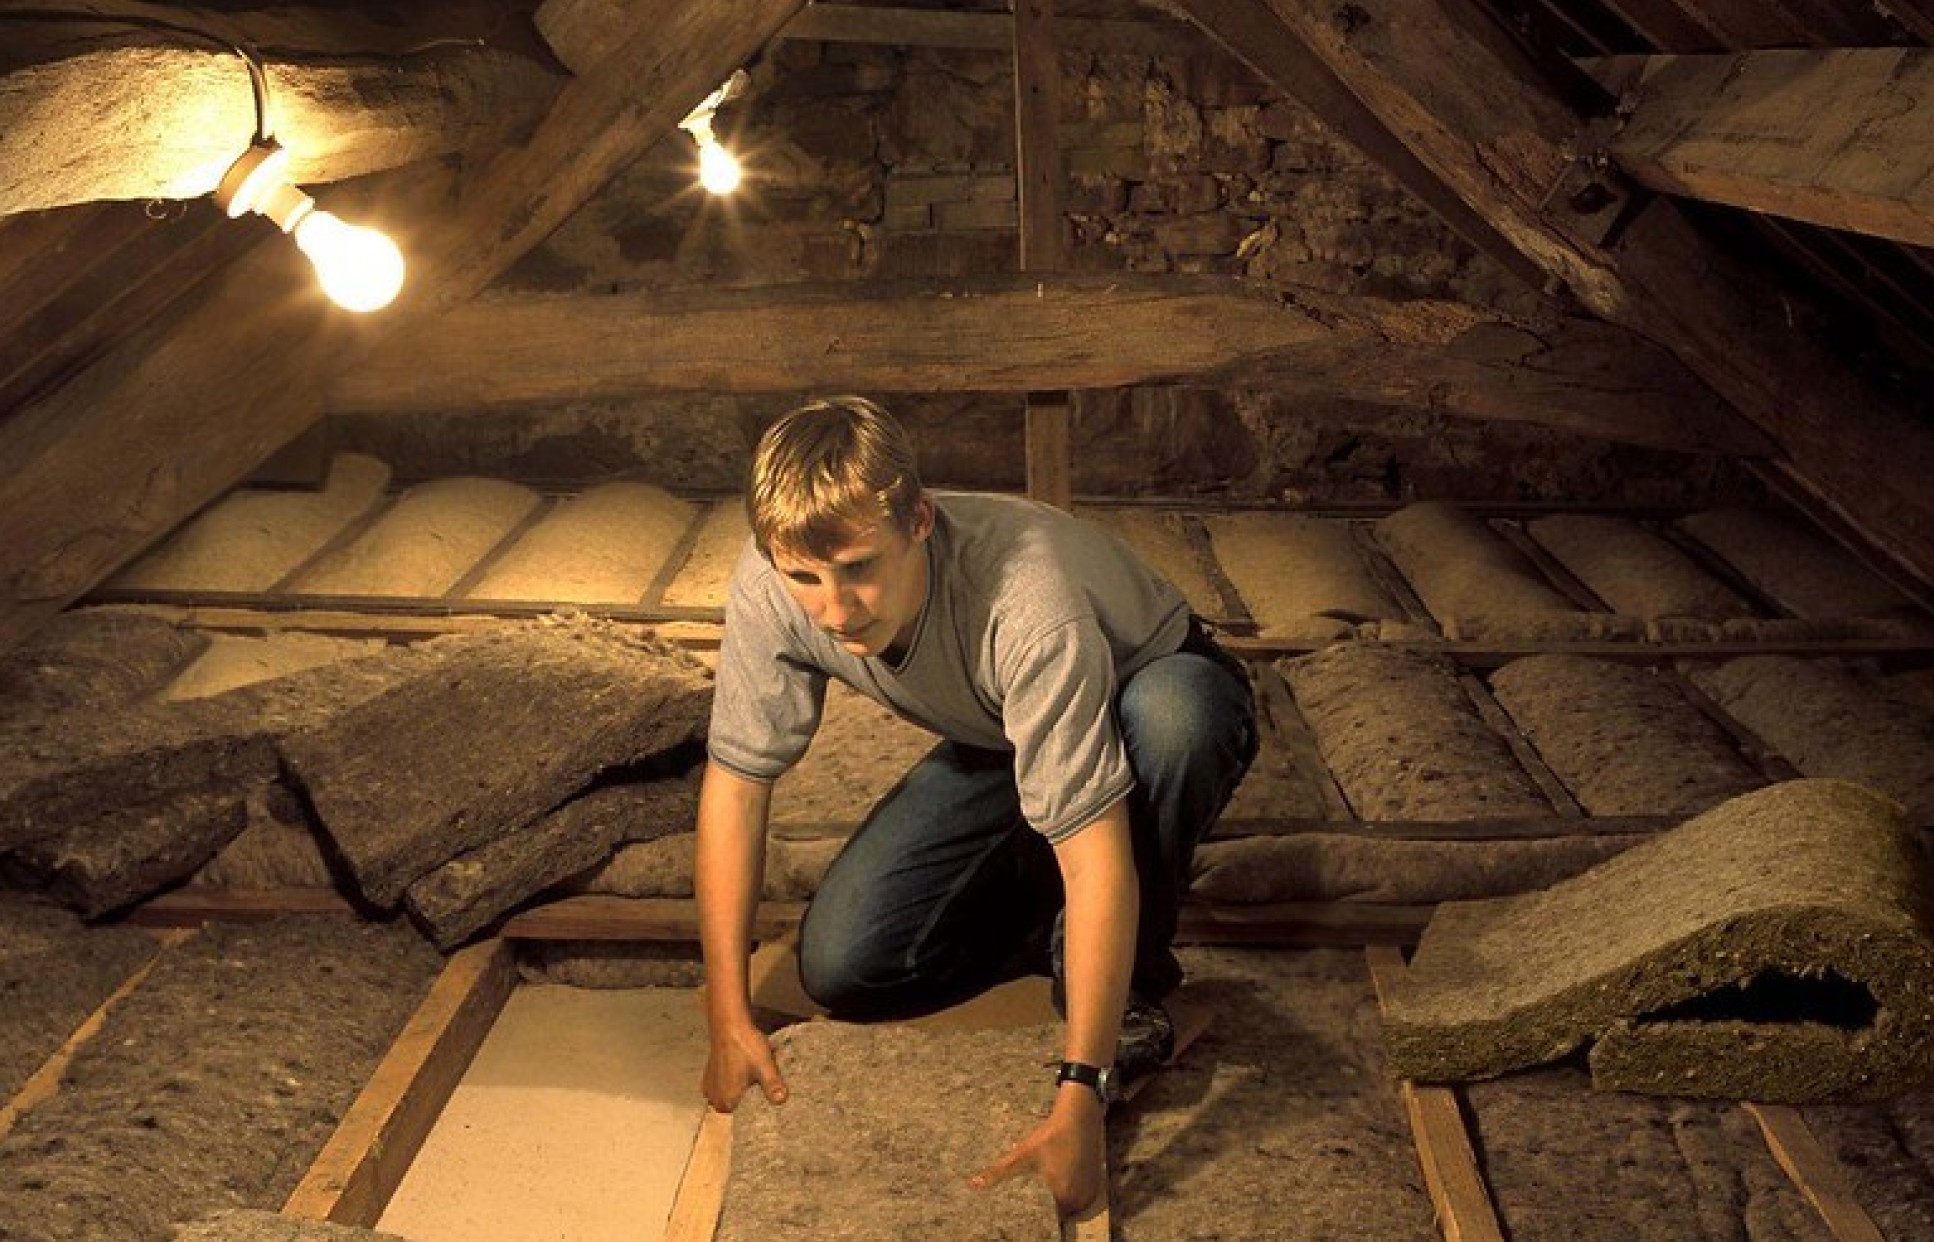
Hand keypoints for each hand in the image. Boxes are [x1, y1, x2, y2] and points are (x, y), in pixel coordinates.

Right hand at [701, 1019, 788, 1111]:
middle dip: (748, 1099)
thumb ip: (773, 1086)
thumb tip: (781, 1101)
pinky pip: (722, 1088)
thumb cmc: (745, 1046)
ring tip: (751, 1077)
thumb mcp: (765, 1067)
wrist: (728, 1024)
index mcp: (727, 1102)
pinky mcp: (708, 1077)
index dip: (757, 1109)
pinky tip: (740, 1072)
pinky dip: (730, 1083)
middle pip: (737, 1107)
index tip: (766, 1100)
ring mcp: (709, 1088)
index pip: (745, 1117)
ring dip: (739, 1090)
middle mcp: (714, 1099)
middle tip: (761, 1085)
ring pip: (729, 1096)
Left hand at [968, 1090, 1105, 1216]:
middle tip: (1036, 1195)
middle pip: (1061, 1214)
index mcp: (1063, 1196)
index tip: (1028, 1212)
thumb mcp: (1023, 1153)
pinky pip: (1080, 1195)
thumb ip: (999, 1172)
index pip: (1051, 1221)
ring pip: (1071, 1205)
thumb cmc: (1050, 1135)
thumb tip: (973, 1184)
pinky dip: (1071, 1192)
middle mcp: (1080, 1198)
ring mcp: (1090, 1190)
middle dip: (1048, 1209)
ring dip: (1061, 1201)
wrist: (1079, 1115)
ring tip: (1047, 1189)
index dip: (1039, 1218)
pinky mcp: (1095, 1181)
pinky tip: (1061, 1180)